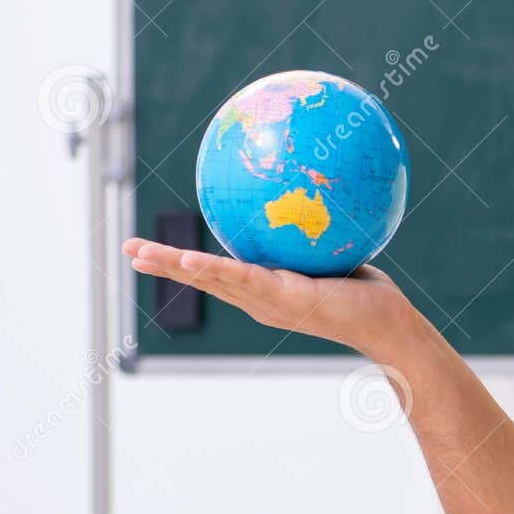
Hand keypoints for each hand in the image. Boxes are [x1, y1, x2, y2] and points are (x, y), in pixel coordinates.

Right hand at [123, 238, 414, 358]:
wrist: (387, 324)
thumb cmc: (366, 290)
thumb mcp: (331, 253)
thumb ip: (311, 229)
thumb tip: (305, 189)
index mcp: (264, 290)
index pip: (215, 272)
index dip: (183, 260)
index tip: (156, 247)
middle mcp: (258, 300)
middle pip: (199, 278)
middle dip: (162, 265)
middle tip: (126, 248)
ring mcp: (267, 303)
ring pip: (209, 279)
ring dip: (172, 267)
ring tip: (140, 253)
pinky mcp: (282, 301)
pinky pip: (241, 279)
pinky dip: (211, 269)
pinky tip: (187, 258)